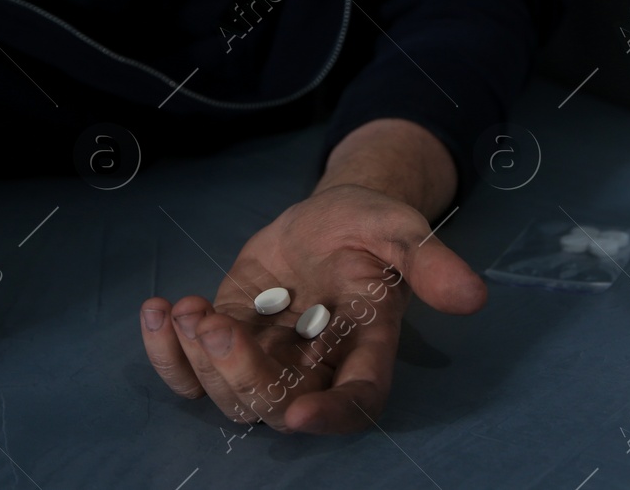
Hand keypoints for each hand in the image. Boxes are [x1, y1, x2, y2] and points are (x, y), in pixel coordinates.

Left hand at [141, 121, 486, 433]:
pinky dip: (166, 354)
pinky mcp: (230, 339)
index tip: (296, 415)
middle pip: (277, 404)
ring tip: (182, 308)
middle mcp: (316, 368)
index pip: (355, 401)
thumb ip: (430, 262)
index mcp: (365, 348)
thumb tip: (473, 295)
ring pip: (230, 395)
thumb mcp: (400, 229)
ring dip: (198, 360)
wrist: (331, 214)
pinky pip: (192, 372)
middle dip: (239, 373)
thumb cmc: (371, 224)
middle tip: (211, 322)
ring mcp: (268, 358)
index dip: (329, 415)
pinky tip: (156, 310)